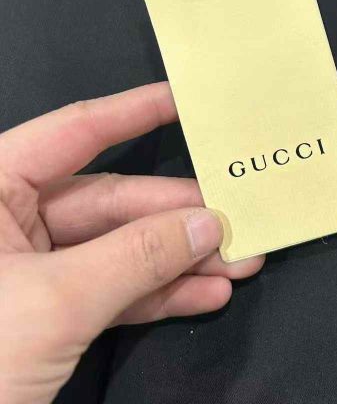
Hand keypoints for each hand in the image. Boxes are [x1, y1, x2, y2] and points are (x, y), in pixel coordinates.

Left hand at [0, 83, 263, 403]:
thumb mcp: (56, 302)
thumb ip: (136, 257)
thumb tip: (208, 223)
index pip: (75, 131)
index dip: (135, 111)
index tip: (186, 98)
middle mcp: (10, 219)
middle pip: (110, 202)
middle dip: (176, 218)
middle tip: (235, 219)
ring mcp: (31, 268)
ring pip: (118, 249)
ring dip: (179, 260)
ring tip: (238, 263)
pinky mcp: (48, 313)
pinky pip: (111, 291)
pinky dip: (157, 295)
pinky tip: (205, 295)